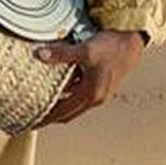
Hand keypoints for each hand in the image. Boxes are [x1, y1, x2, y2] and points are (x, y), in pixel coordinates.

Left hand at [32, 29, 146, 127]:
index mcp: (90, 94)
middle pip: (67, 113)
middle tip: (33, 116)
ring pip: (73, 104)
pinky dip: (66, 94)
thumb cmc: (113, 48)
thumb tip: (41, 55)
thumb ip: (61, 54)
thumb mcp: (85, 50)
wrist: (132, 42)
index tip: (33, 122)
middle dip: (50, 116)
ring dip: (58, 105)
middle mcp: (95, 97)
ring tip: (41, 101)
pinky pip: (78, 94)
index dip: (46, 118)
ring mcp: (98, 91)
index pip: (62, 112)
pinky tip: (57, 84)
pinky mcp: (99, 83)